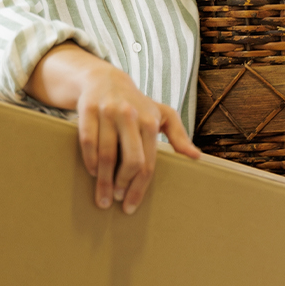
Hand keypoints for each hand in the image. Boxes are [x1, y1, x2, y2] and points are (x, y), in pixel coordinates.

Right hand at [25, 42, 202, 212]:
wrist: (105, 80)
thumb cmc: (137, 103)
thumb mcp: (162, 114)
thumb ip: (179, 135)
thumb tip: (196, 157)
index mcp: (150, 121)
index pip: (147, 163)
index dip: (139, 188)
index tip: (131, 206)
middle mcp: (130, 115)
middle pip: (130, 160)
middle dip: (123, 185)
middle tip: (117, 200)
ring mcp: (108, 112)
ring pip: (106, 155)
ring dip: (104, 181)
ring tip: (103, 198)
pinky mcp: (88, 110)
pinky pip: (88, 142)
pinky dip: (89, 162)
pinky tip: (92, 174)